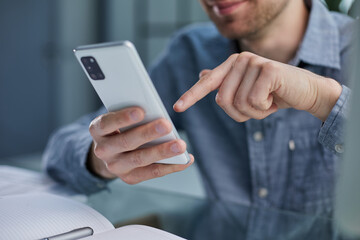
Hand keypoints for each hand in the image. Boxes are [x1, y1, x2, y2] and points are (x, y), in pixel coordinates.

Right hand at [87, 107, 193, 183]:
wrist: (111, 153)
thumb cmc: (120, 128)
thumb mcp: (120, 118)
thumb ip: (134, 115)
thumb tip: (157, 113)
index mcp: (97, 130)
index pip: (107, 123)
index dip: (123, 118)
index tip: (140, 111)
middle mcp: (103, 150)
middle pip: (126, 142)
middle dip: (148, 134)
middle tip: (167, 125)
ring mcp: (115, 166)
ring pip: (140, 159)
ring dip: (162, 152)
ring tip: (180, 145)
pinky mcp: (129, 177)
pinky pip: (152, 172)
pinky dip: (171, 166)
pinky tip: (185, 160)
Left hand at [173, 52, 341, 121]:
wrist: (305, 91)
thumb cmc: (273, 93)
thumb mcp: (246, 90)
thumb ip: (225, 82)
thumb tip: (202, 73)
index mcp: (231, 64)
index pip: (207, 83)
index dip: (191, 96)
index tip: (177, 107)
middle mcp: (239, 60)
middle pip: (223, 100)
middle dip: (240, 113)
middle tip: (258, 106)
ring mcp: (254, 62)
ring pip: (239, 104)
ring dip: (254, 112)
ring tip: (267, 101)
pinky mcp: (268, 70)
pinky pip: (254, 102)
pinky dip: (265, 109)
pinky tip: (275, 99)